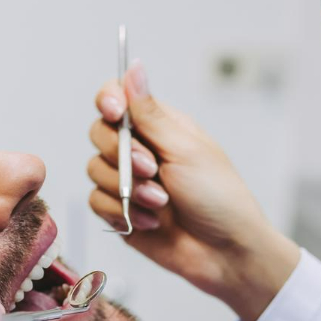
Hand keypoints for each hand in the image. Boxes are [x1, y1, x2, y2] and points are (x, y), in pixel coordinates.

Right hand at [88, 63, 300, 320]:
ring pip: (95, 169)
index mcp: (160, 126)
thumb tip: (133, 67)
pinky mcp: (120, 212)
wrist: (226, 254)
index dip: (108, 101)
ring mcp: (128, 182)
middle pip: (99, 133)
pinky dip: (122, 213)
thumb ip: (150, 113)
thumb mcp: (186, 150)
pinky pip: (97, 202)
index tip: (114, 112)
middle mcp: (141, 150)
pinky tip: (151, 222)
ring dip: (127, 189)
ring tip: (160, 204)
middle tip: (152, 170)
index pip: (118, 98)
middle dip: (121, 154)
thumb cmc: (219, 198)